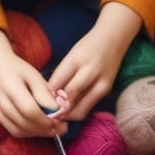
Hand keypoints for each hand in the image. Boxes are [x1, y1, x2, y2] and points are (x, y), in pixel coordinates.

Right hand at [0, 29, 67, 136]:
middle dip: (46, 129)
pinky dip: (29, 133)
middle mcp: (2, 102)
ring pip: (21, 131)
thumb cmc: (17, 70)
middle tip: (62, 128)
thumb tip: (57, 112)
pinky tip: (39, 128)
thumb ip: (45, 93)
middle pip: (26, 123)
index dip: (47, 119)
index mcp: (11, 88)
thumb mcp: (34, 75)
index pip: (30, 110)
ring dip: (39, 133)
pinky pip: (15, 131)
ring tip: (53, 129)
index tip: (61, 120)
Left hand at [48, 1, 141, 120]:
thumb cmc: (88, 47)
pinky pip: (88, 108)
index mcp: (76, 61)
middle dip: (57, 110)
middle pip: (70, 100)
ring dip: (67, 115)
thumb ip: (60, 76)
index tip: (41, 105)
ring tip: (58, 115)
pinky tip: (70, 111)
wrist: (113, 39)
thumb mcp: (70, 57)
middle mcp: (90, 73)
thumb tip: (48, 96)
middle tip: (49, 115)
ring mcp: (100, 84)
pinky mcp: (106, 92)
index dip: (48, 98)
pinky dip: (77, 112)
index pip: (57, 84)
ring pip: (79, 110)